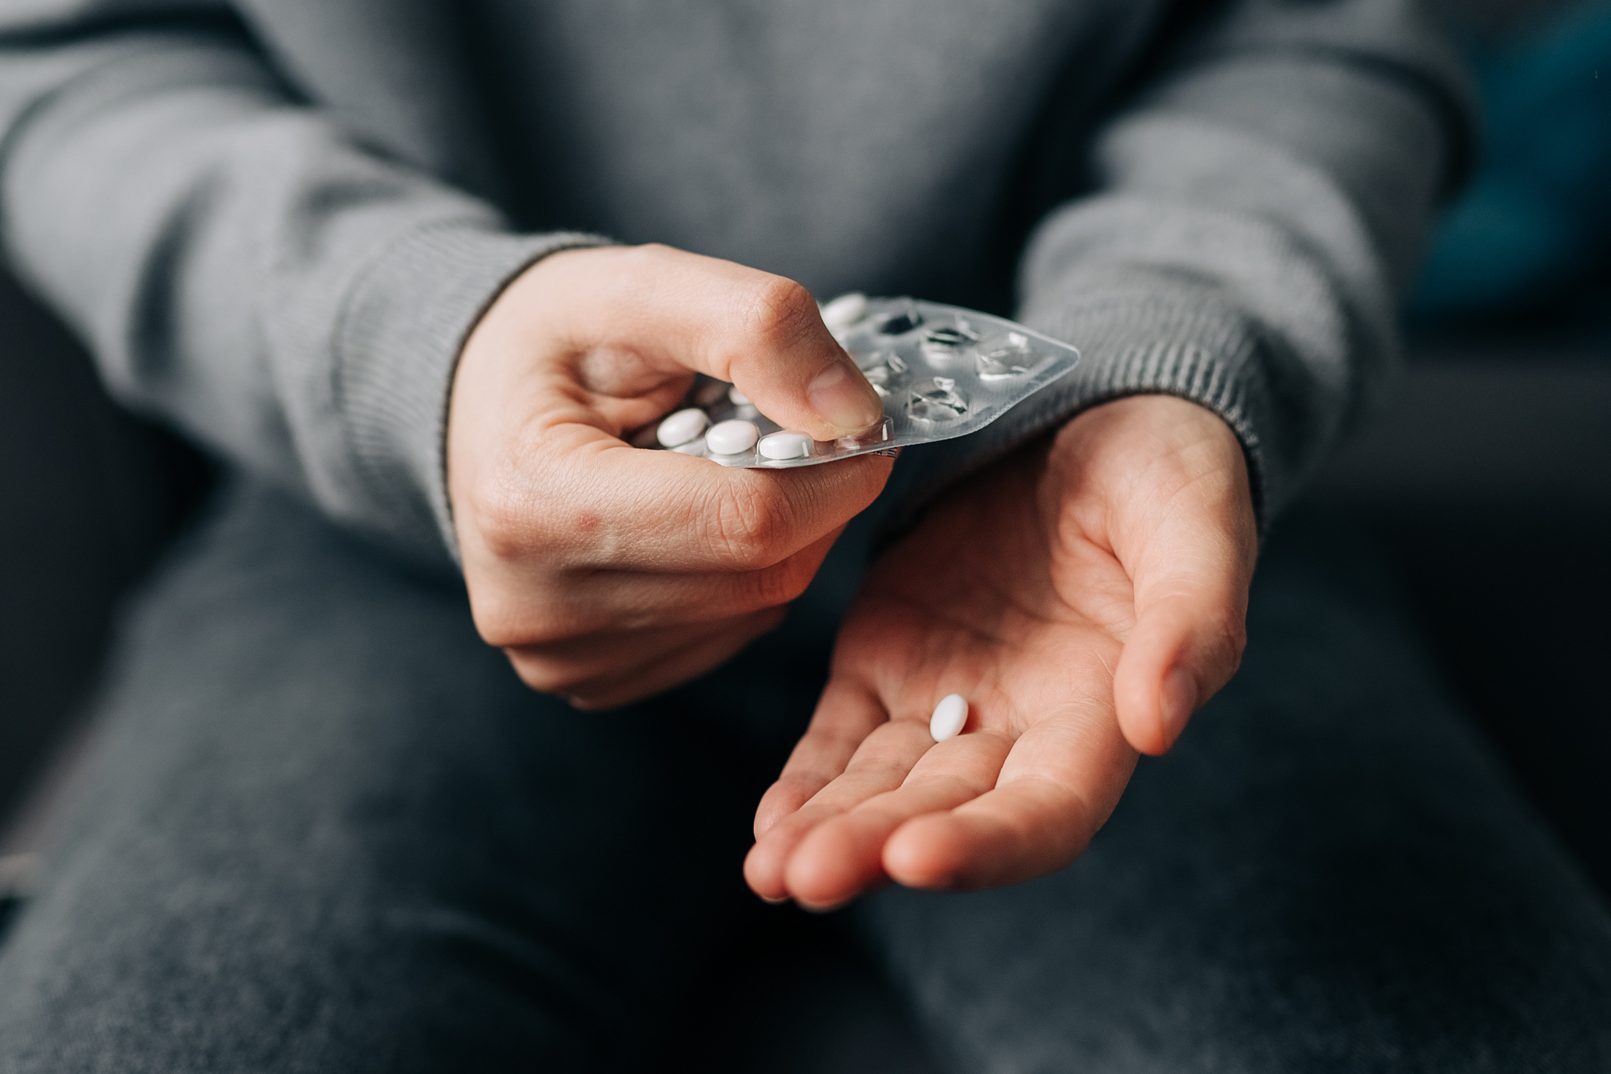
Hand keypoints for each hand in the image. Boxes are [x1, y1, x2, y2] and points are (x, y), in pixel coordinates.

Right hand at [447, 243, 891, 707]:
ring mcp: (561, 658)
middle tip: (799, 433)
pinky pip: (724, 636)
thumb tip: (854, 415)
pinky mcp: (589, 680)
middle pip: (759, 577)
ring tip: (726, 467)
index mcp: (533, 504)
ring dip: (780, 539)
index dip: (834, 472)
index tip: (859, 422)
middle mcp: (537, 606)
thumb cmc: (555, 338)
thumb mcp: (643, 285)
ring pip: (754, 612)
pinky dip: (741, 576)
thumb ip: (755, 326)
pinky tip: (697, 520)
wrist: (474, 400)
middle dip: (812, 502)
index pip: (746, 521)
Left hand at [744, 395, 1256, 907]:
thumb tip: (1155, 728)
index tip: (916, 857)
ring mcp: (944, 698)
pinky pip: (839, 732)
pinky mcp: (884, 658)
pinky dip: (806, 779)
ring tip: (769, 872)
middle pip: (945, 812)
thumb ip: (1191, 624)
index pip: (1046, 811)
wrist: (1091, 413)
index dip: (988, 843)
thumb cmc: (1164, 473)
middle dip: (876, 848)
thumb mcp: (1197, 529)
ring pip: (881, 784)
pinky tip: (770, 822)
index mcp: (1099, 716)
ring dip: (828, 831)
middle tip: (807, 875)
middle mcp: (1017, 728)